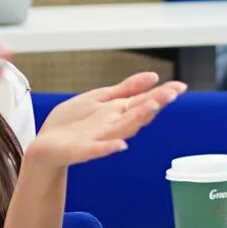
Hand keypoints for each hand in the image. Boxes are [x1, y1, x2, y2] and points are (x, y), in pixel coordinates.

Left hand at [28, 71, 184, 168]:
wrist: (46, 145)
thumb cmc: (72, 123)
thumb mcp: (101, 98)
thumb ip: (126, 89)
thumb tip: (153, 77)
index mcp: (117, 112)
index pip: (144, 101)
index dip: (162, 93)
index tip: (180, 87)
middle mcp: (113, 125)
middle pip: (138, 114)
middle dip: (154, 104)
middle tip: (170, 94)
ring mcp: (99, 139)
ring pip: (123, 129)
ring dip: (138, 120)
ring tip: (152, 108)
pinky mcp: (82, 150)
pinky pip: (97, 150)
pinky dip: (109, 148)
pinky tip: (120, 145)